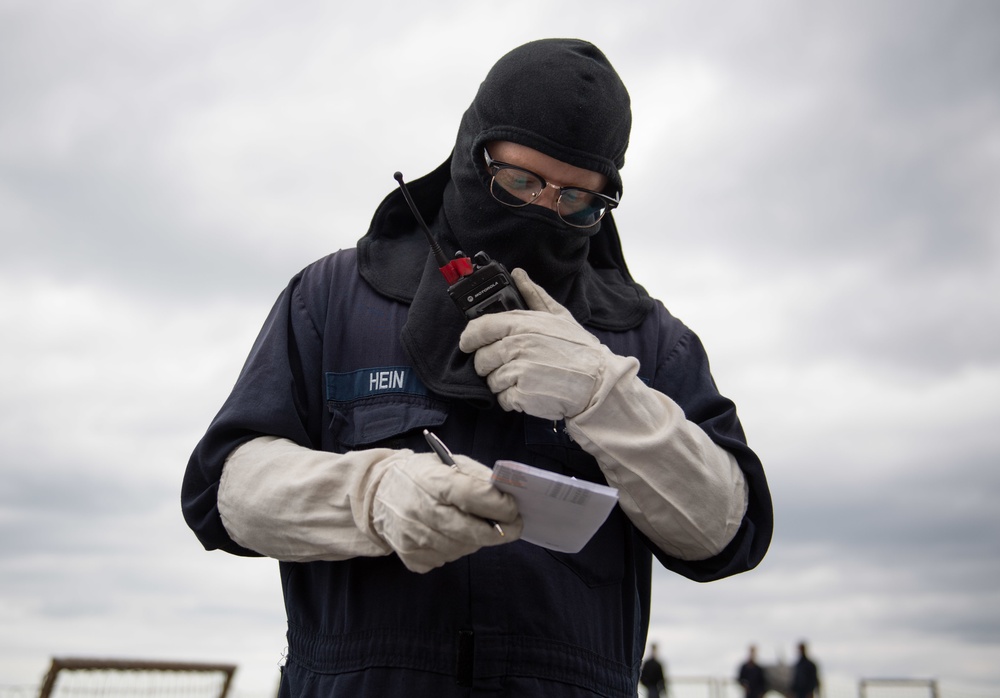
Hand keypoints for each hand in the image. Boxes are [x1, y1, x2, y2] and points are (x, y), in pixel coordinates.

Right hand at [372, 452, 521, 572]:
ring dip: (476, 539)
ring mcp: (413, 538)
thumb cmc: (421, 476)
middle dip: (500, 530)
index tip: (513, 507)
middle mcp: (420, 511)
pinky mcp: (411, 558)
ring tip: (471, 524)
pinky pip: (447, 559)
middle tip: (513, 525)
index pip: (473, 496)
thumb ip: (478, 476)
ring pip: (463, 548)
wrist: (378, 495)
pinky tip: (448, 534)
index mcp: (431, 481)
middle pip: (472, 530)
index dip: (500, 504)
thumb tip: (508, 494)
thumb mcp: (448, 463)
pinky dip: (456, 548)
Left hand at [459, 268, 636, 419]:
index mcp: (523, 325)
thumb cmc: (579, 350)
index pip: (480, 328)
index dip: (469, 338)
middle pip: (482, 358)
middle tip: (510, 365)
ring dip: (503, 383)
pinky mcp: (522, 395)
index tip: (468, 344)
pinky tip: (529, 391)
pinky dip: (512, 399)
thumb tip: (518, 274)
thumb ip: (534, 295)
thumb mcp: (559, 317)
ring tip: (526, 378)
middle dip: (490, 365)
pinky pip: (502, 399)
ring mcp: (519, 371)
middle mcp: (517, 346)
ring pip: (491, 380)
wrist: (598, 383)